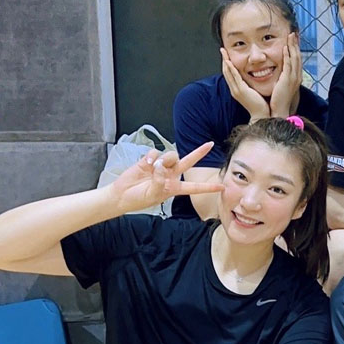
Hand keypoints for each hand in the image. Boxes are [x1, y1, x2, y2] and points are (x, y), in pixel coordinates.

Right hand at [107, 142, 223, 212]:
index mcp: (174, 187)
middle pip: (188, 162)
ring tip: (153, 168)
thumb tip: (161, 168)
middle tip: (210, 144)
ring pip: (171, 155)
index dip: (208, 187)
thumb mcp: (153, 195)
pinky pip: (155, 153)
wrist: (121, 194)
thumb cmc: (138, 199)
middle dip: (199, 152)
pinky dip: (151, 157)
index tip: (222, 187)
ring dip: (165, 159)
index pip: (194, 187)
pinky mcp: (149, 160)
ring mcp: (160, 167)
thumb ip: (160, 182)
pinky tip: (145, 164)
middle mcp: (170, 175)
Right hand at [220, 48, 269, 119]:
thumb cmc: (260, 105)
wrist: (262, 115)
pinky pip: (235, 77)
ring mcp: (237, 90)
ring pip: (228, 73)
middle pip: (226, 71)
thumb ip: (251, 84)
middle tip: (222, 49)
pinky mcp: (241, 91)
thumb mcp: (254, 92)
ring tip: (224, 52)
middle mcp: (235, 89)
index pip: (230, 73)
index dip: (227, 63)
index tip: (226, 54)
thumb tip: (254, 77)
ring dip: (226, 61)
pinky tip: (229, 62)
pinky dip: (231, 69)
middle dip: (224, 59)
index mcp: (237, 89)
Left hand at [270, 33, 302, 117]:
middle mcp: (296, 76)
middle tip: (293, 33)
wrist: (280, 110)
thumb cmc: (278, 100)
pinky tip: (285, 48)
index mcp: (295, 77)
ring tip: (291, 36)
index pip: (296, 60)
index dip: (295, 49)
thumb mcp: (281, 86)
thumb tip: (278, 72)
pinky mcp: (288, 80)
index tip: (293, 40)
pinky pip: (289, 65)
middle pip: (298, 56)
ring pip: (295, 58)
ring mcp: (293, 78)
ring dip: (293, 46)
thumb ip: (281, 77)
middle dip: (295, 44)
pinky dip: (288, 55)